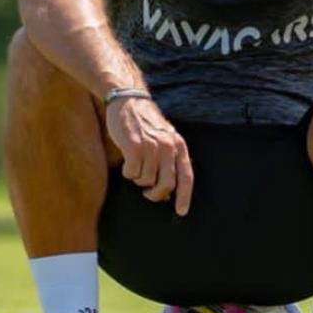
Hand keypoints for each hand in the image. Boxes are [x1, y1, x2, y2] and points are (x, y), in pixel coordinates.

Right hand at [105, 97, 193, 214]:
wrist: (128, 100)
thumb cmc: (144, 122)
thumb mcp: (164, 137)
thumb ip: (168, 159)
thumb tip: (168, 191)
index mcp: (178, 145)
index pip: (186, 177)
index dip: (185, 197)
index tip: (181, 212)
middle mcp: (168, 146)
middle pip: (166, 185)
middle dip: (155, 194)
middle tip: (147, 193)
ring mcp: (152, 147)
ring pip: (146, 180)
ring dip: (138, 177)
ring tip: (135, 163)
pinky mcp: (134, 147)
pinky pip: (131, 174)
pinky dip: (127, 172)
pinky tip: (126, 160)